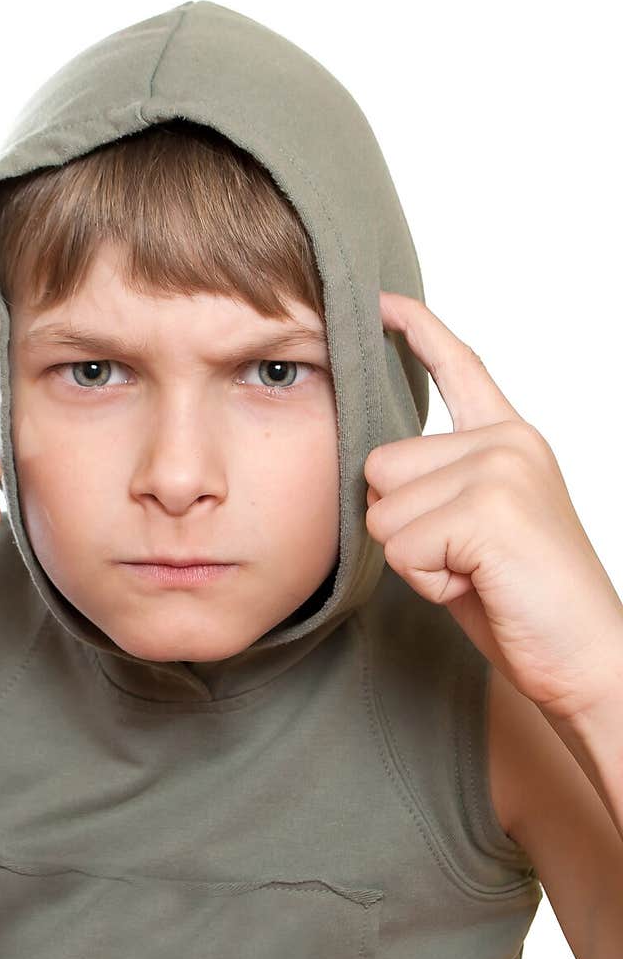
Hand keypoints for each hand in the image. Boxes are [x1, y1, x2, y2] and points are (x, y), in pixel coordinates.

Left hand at [364, 290, 622, 725]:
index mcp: (509, 439)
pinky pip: (400, 547)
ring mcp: (500, 469)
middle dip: (400, 526)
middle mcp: (506, 441)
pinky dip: (426, 583)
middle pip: (379, 466)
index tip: (382, 302)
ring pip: (383, 511)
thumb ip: (436, 488)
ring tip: (473, 573)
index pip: (459, 370)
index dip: (417, 332)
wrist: (584, 656)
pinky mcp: (489, 509)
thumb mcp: (473, 530)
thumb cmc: (523, 601)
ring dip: (413, 559)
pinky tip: (476, 586)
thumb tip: (373, 473)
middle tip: (463, 559)